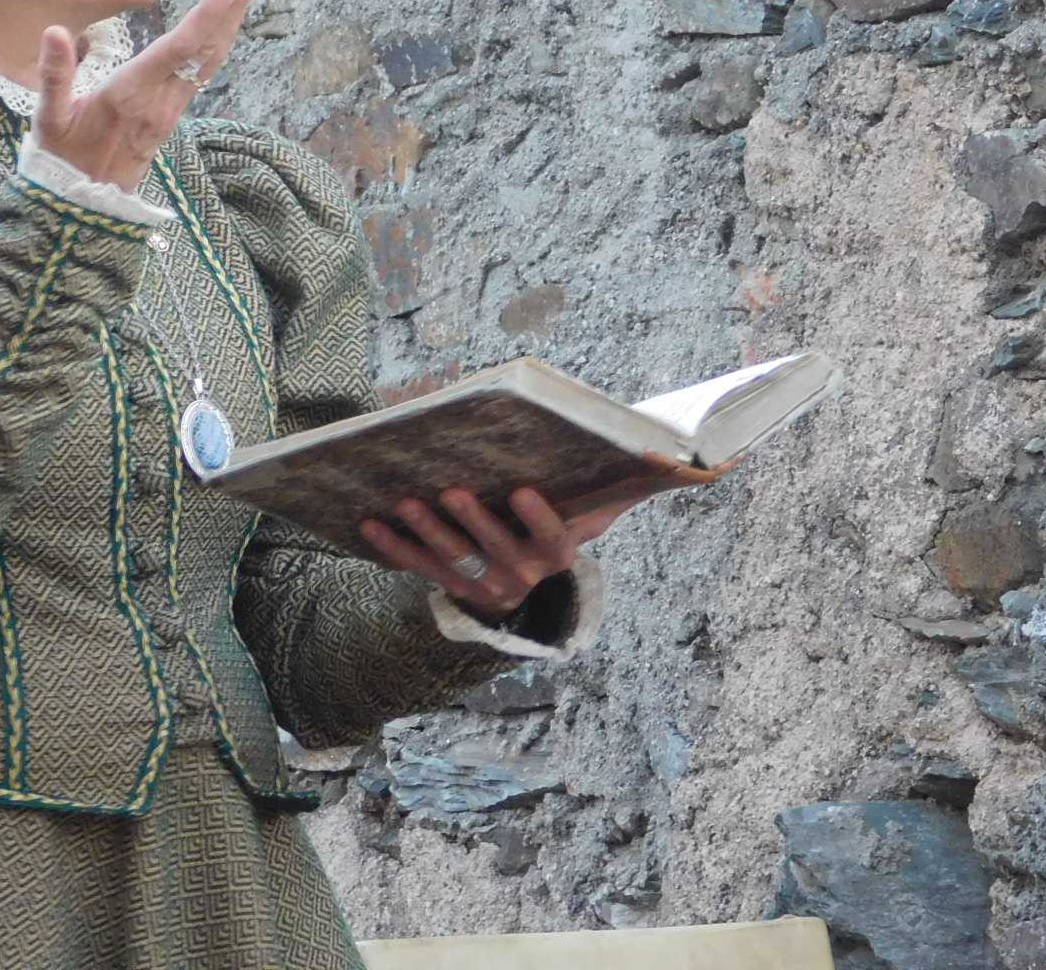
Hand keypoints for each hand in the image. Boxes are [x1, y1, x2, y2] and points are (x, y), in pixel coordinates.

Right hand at [35, 0, 264, 192]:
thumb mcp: (48, 118)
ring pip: (209, 62)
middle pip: (206, 49)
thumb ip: (54, 75)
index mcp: (131, 93)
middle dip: (233, 8)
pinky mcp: (171, 118)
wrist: (82, 207)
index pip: (179, 48)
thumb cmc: (61, 158)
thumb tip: (54, 31)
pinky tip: (223, 30)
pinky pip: (202, 75)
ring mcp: (170, 111)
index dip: (208, 15)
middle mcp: (160, 101)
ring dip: (230, 24)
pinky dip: (216, 45)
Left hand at [358, 482, 666, 618]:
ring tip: (405, 502)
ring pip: (453, 561)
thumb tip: (676, 459)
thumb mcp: (592, 512)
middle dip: (473, 522)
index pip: (553, 540)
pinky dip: (392, 547)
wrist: (528, 583)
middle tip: (452, 491)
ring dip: (427, 534)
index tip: (524, 490)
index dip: (539, 518)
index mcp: (559, 556)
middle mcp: (522, 577)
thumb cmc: (561, 524)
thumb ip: (622, 488)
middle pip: (495, 551)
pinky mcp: (450, 585)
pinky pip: (418, 568)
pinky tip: (369, 522)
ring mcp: (483, 585)